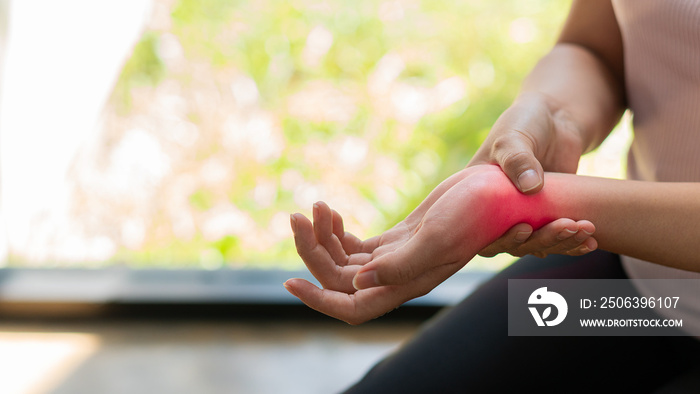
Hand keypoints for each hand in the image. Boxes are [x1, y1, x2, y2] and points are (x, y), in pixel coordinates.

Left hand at [284, 166, 502, 323]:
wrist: (493, 190)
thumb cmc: (475, 212)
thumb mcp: (438, 236)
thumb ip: (400, 265)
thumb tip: (358, 284)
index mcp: (407, 283)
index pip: (353, 307)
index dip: (320, 300)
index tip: (290, 282)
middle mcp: (398, 276)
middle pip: (340, 277)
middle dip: (313, 250)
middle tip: (297, 215)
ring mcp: (395, 259)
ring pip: (344, 260)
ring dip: (322, 236)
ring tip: (315, 206)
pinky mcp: (395, 240)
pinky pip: (354, 245)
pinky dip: (337, 230)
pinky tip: (331, 211)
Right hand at [469, 92, 595, 256]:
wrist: (556, 118)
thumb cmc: (524, 122)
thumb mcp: (513, 137)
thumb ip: (518, 159)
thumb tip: (532, 187)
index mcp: (475, 197)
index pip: (478, 232)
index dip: (499, 239)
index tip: (523, 229)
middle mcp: (495, 213)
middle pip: (512, 244)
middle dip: (540, 240)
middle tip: (566, 225)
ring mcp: (521, 217)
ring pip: (536, 245)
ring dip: (560, 243)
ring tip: (584, 230)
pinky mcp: (545, 218)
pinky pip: (555, 239)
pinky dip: (572, 243)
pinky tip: (590, 241)